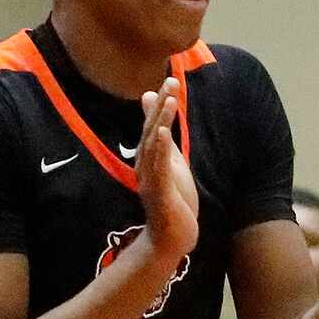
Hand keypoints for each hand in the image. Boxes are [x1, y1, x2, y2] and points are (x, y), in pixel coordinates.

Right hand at [135, 76, 198, 261]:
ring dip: (161, 121)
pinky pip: (159, 168)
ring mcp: (151, 179)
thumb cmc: (173, 202)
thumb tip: (161, 130)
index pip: (153, 126)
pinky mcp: (159, 192)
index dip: (160, 104)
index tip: (169, 80)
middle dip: (161, 106)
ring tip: (169, 100)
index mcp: (149, 159)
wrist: (170, 238)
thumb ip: (165, 143)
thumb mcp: (171, 166)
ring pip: (154, 146)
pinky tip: (164, 133)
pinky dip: (160, 149)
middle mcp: (145, 166)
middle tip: (170, 81)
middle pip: (152, 131)